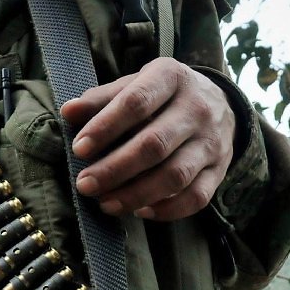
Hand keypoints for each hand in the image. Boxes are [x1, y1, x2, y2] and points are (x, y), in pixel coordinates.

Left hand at [61, 57, 235, 221]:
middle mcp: (197, 108)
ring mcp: (211, 142)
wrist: (221, 104)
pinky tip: (140, 212)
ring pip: (175, 176)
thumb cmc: (165, 96)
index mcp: (172, 77)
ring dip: (136, 195)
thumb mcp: (137, 84)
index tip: (79, 149)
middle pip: (155, 145)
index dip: (105, 127)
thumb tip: (68, 113)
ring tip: (106, 203)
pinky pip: (196, 198)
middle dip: (115, 169)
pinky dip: (167, 210)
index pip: (136, 103)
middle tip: (86, 185)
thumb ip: (103, 99)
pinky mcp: (220, 170)